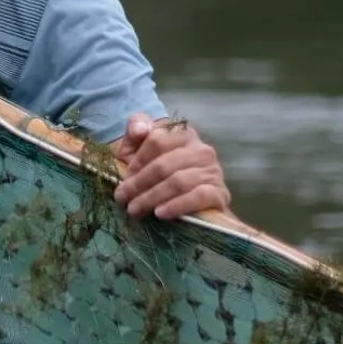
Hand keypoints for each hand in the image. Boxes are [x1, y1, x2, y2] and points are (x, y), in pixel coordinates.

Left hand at [113, 113, 230, 220]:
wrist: (187, 207)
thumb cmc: (156, 175)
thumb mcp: (138, 149)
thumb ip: (135, 130)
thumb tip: (140, 130)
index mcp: (183, 135)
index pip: (157, 141)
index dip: (137, 160)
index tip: (124, 177)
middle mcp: (201, 150)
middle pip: (164, 164)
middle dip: (139, 183)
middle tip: (122, 199)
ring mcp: (213, 171)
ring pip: (178, 182)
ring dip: (151, 197)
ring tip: (135, 210)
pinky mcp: (219, 193)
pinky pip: (198, 197)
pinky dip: (176, 205)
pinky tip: (160, 213)